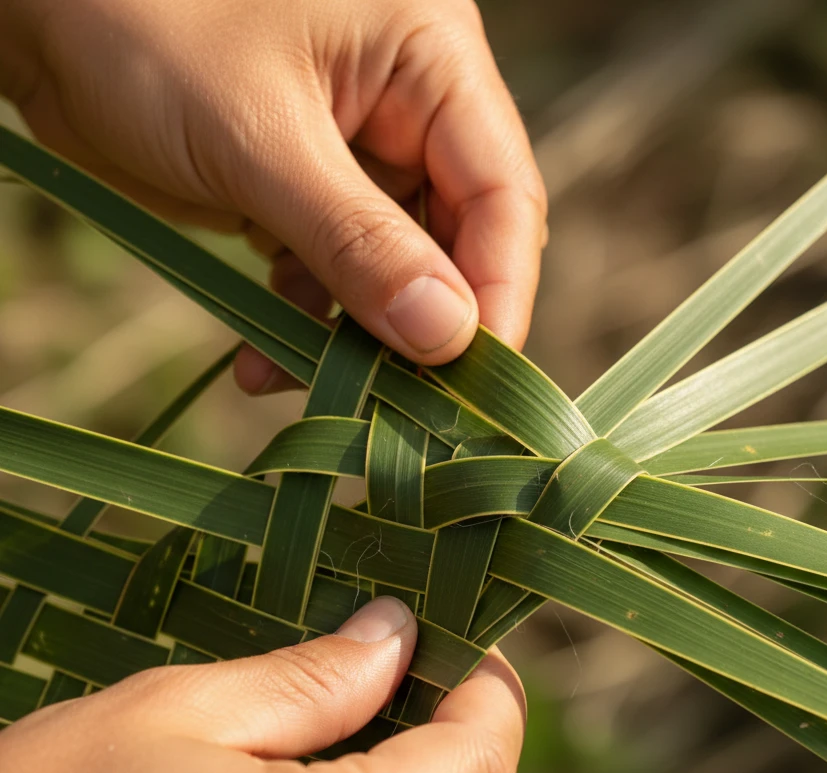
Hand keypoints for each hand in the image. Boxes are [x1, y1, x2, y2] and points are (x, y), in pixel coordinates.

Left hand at [0, 0, 547, 389]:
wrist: (37, 15)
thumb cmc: (143, 26)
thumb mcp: (260, 138)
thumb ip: (358, 241)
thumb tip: (448, 336)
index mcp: (431, 59)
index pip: (502, 190)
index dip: (500, 289)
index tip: (474, 373)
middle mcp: (411, 109)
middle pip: (459, 242)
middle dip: (424, 324)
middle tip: (400, 402)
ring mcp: (361, 157)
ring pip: (397, 274)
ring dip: (357, 340)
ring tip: (307, 382)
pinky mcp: (310, 196)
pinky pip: (335, 279)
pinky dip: (305, 325)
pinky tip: (261, 363)